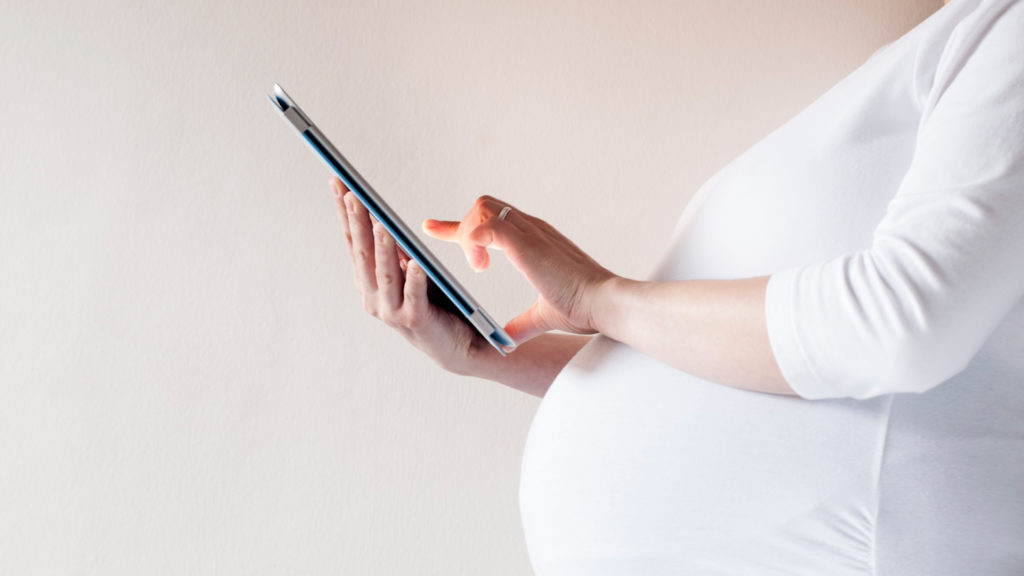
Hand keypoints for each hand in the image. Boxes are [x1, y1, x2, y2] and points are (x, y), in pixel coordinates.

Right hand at [329, 178, 502, 373]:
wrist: (457, 345)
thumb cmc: (433, 304)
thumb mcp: (411, 269)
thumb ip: (395, 251)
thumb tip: (379, 219)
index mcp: (368, 281)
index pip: (353, 241)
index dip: (345, 212)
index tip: (339, 183)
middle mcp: (373, 296)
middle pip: (364, 253)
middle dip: (358, 223)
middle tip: (354, 195)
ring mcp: (391, 311)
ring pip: (385, 273)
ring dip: (382, 247)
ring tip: (380, 223)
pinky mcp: (415, 321)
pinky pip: (414, 295)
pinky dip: (413, 278)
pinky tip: (415, 262)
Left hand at [423, 195, 616, 344]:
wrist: (604, 305)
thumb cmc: (584, 308)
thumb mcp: (543, 315)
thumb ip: (522, 323)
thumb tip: (507, 337)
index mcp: (536, 241)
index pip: (493, 220)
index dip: (460, 226)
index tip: (432, 228)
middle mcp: (532, 229)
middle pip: (484, 205)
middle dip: (461, 227)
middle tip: (454, 253)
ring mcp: (529, 232)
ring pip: (482, 209)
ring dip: (469, 235)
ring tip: (478, 268)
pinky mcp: (525, 242)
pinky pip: (486, 226)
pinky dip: (474, 243)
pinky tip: (480, 267)